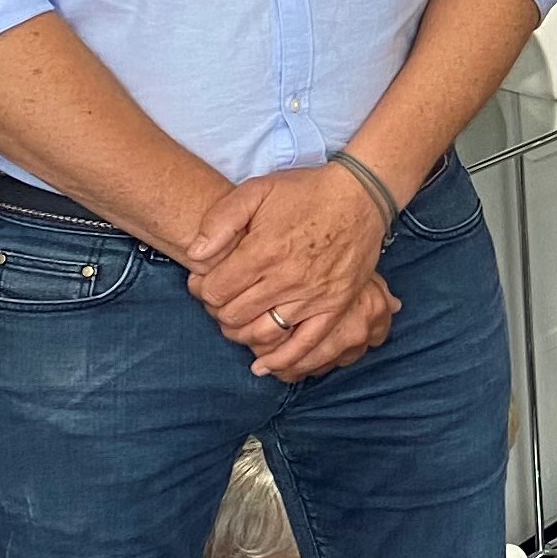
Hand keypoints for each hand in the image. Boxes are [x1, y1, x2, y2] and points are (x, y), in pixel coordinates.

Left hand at [186, 165, 393, 377]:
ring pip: (264, 334)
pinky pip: (307, 344)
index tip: (205, 283)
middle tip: (220, 302)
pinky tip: (264, 367)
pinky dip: (283, 360)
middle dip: (217, 312)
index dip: (202, 290)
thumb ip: (221, 219)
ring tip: (237, 324)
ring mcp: (314, 296)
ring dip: (242, 336)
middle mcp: (288, 278)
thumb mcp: (257, 190)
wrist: (360, 196)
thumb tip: (196, 255)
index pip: (216, 290)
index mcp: (264, 250)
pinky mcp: (335, 306)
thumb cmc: (306, 192)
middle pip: (234, 315)